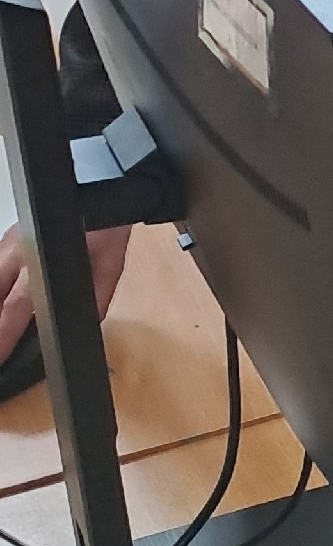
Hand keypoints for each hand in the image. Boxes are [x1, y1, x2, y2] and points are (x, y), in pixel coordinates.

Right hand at [0, 221, 131, 360]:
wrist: (100, 189)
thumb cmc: (105, 231)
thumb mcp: (109, 267)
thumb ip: (94, 298)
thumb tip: (82, 329)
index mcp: (41, 264)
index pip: (15, 308)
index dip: (4, 335)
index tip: (1, 356)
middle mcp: (17, 254)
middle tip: (0, 352)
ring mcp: (8, 242)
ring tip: (3, 330)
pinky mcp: (7, 236)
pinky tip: (4, 304)